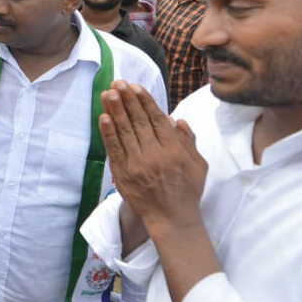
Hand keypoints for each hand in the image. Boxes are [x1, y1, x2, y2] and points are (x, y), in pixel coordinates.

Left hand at [99, 81, 206, 229]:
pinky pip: (114, 150)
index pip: (156, 120)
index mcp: (174, 151)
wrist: (171, 219)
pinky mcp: (123, 175)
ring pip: (125, 132)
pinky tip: (103, 117)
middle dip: (127, 100)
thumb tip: (176, 119)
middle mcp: (155, 156)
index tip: (136, 87)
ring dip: (115, 110)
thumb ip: (188, 141)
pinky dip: (108, 133)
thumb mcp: (198, 165)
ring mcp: (137, 165)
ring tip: (108, 93)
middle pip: (138, 121)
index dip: (145, 101)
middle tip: (118, 82)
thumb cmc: (187, 191)